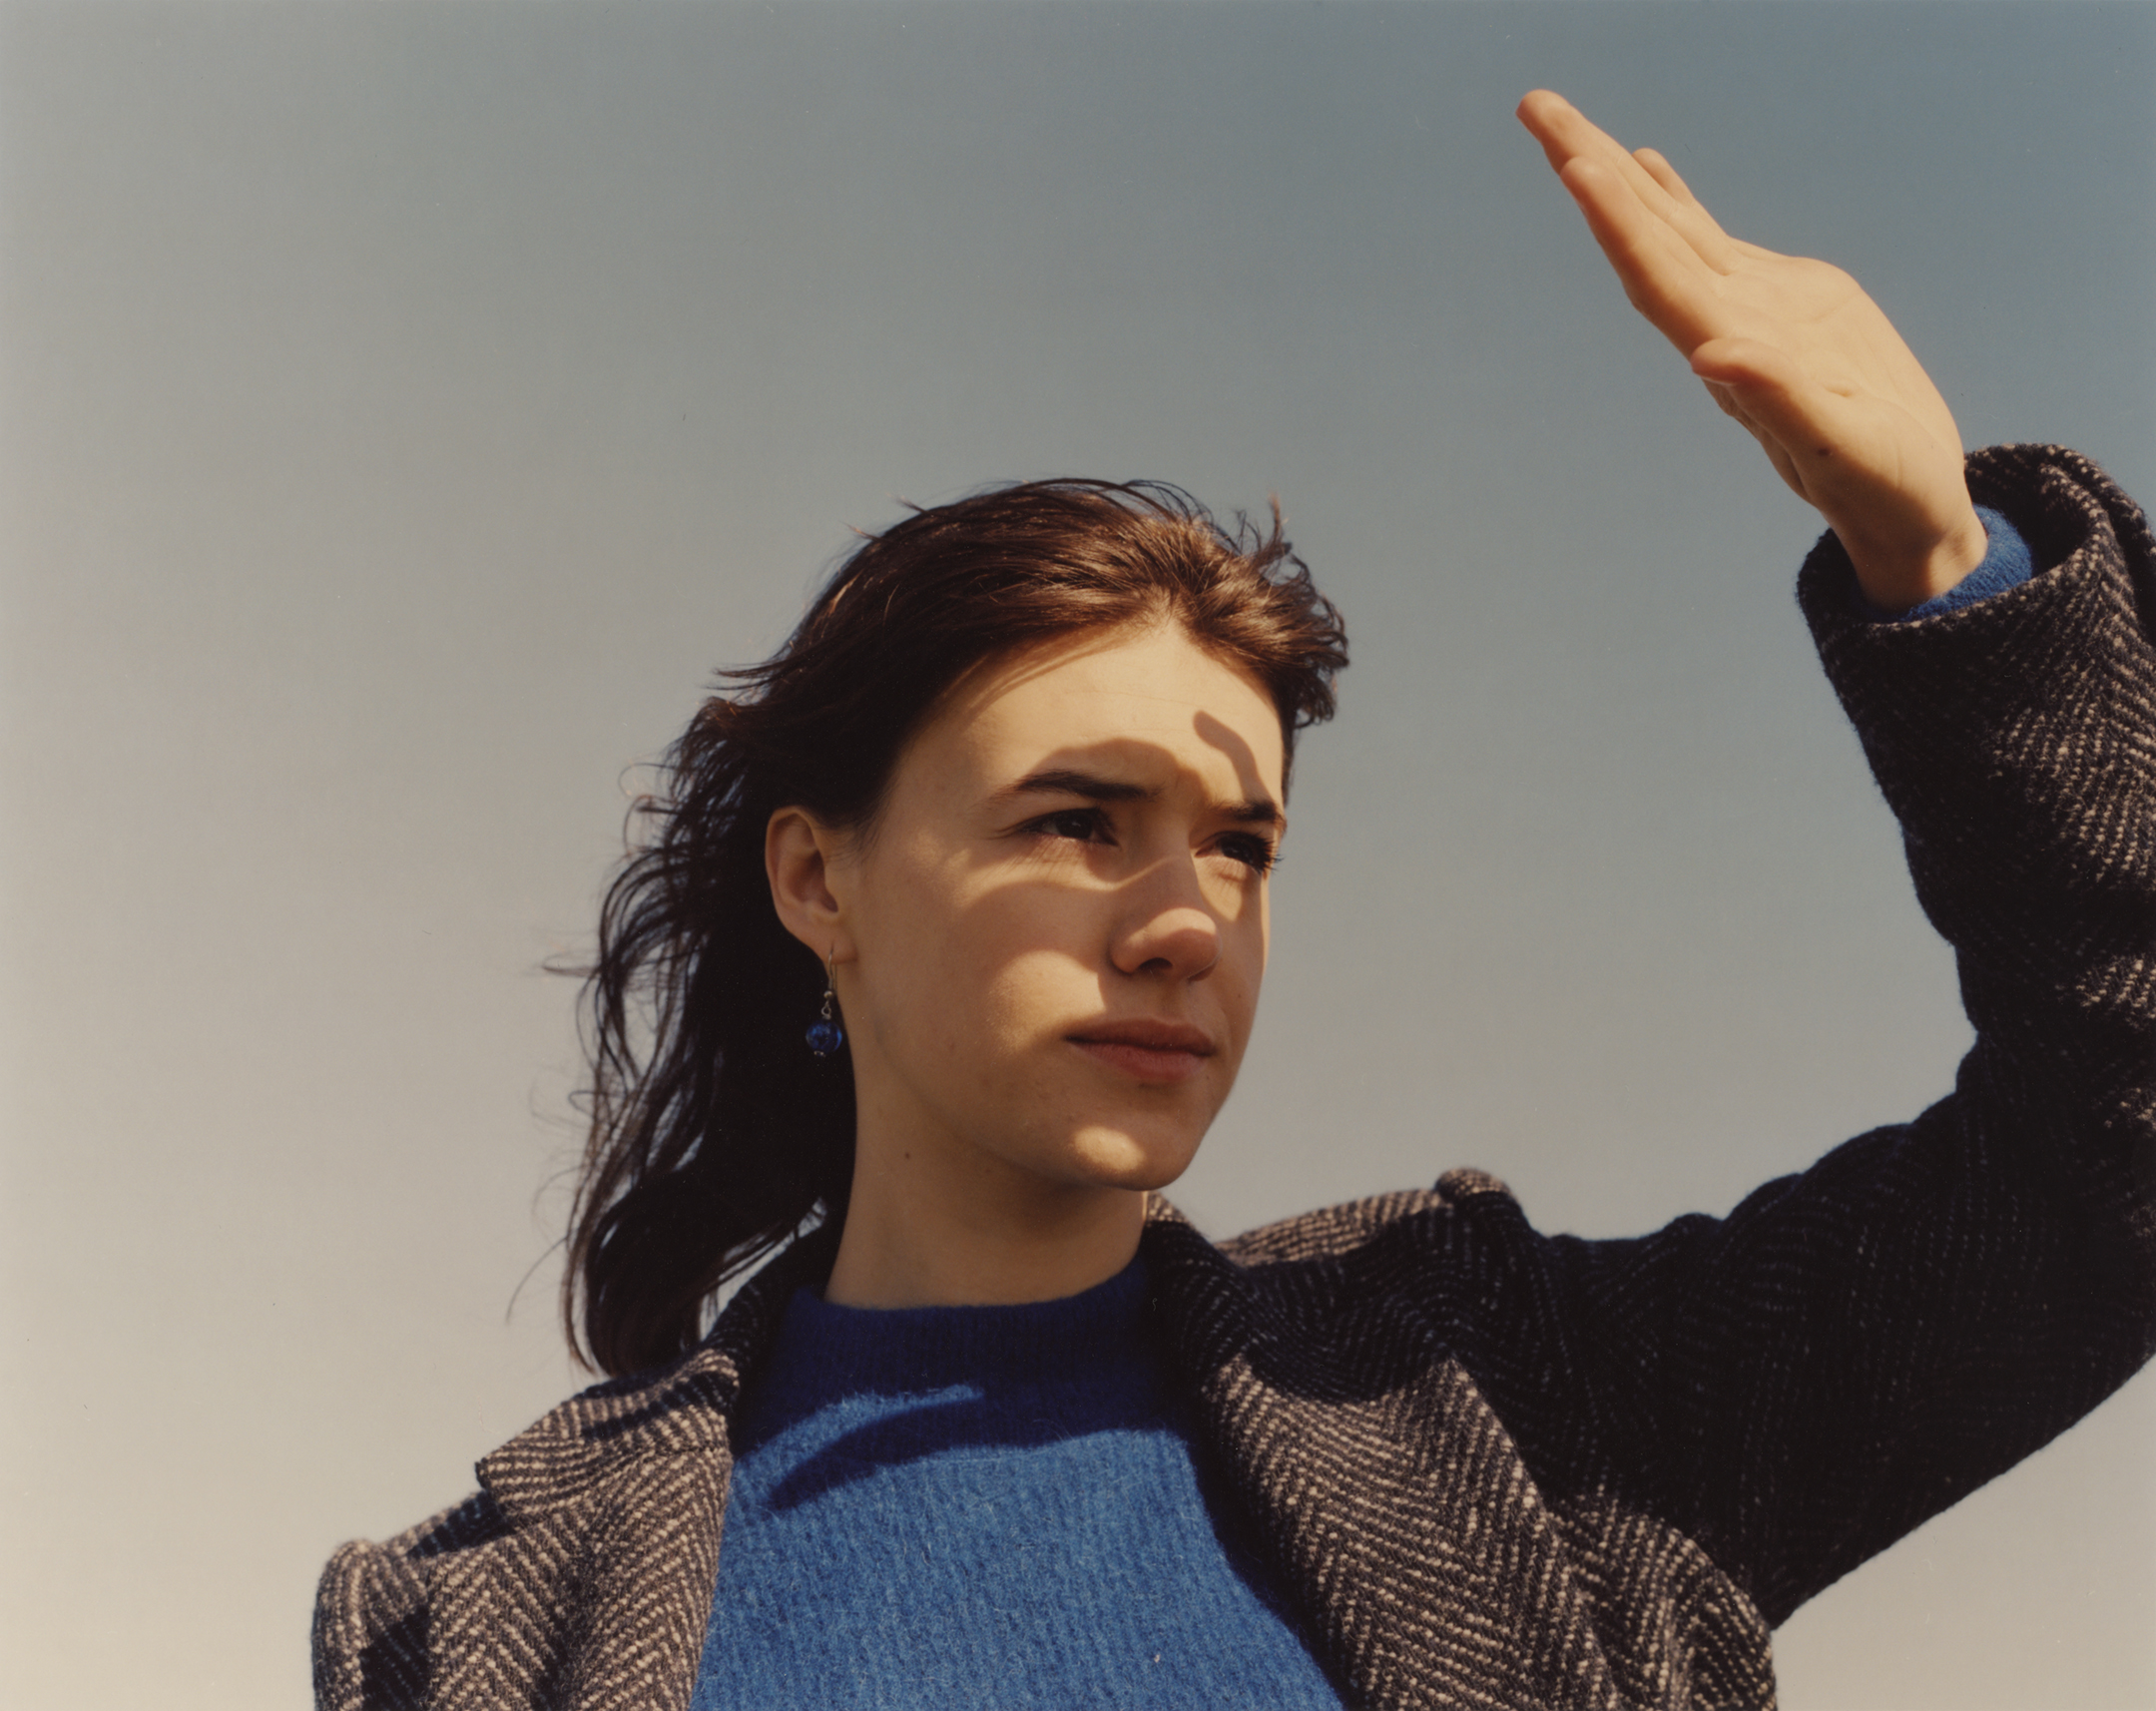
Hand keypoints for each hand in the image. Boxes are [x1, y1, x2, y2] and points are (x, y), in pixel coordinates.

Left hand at [1516, 90, 1987, 612]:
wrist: (1903, 503)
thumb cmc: (1880, 489)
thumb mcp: (1841, 448)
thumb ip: (1779, 401)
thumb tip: (1711, 355)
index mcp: (1732, 355)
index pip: (1659, 276)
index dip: (1619, 223)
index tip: (1577, 165)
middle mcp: (1721, 325)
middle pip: (1643, 236)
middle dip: (1591, 169)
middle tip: (1537, 104)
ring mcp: (1746, 308)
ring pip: (1665, 227)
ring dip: (1612, 173)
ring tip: (1558, 116)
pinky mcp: (1780, 299)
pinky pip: (1706, 239)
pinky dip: (1668, 199)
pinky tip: (1638, 162)